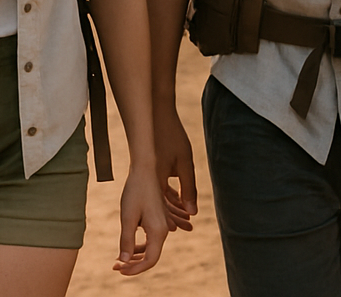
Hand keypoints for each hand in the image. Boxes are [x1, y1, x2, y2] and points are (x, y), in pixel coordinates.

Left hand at [114, 163, 168, 275]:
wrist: (145, 169)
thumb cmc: (136, 190)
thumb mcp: (128, 216)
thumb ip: (126, 239)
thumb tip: (123, 260)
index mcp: (158, 231)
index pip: (150, 260)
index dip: (135, 269)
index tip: (119, 270)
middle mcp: (163, 230)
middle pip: (151, 256)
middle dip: (133, 263)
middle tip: (115, 266)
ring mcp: (162, 224)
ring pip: (151, 247)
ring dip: (136, 254)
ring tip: (119, 258)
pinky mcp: (158, 218)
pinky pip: (151, 238)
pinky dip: (140, 244)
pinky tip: (128, 245)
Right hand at [154, 102, 198, 230]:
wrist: (157, 112)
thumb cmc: (172, 135)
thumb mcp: (185, 162)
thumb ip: (189, 187)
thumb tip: (192, 212)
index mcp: (154, 179)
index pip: (162, 208)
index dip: (173, 220)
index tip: (184, 228)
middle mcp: (148, 179)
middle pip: (159, 205)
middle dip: (174, 216)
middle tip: (189, 225)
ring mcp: (148, 173)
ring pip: (159, 197)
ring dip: (172, 206)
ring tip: (187, 215)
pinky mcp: (150, 167)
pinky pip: (158, 187)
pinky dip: (169, 195)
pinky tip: (179, 199)